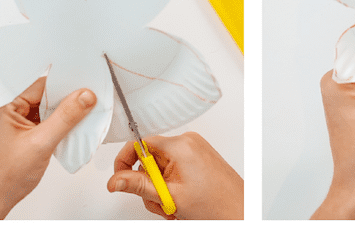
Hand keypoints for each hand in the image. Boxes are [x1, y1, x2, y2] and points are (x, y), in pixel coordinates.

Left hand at [0, 78, 96, 218]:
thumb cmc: (3, 179)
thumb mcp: (40, 144)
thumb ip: (65, 117)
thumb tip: (85, 95)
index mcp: (1, 102)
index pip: (40, 82)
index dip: (64, 83)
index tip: (85, 86)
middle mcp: (1, 106)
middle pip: (41, 92)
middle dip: (62, 98)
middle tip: (85, 101)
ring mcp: (7, 117)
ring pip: (41, 104)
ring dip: (57, 111)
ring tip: (75, 116)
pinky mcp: (13, 128)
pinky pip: (38, 116)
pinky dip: (51, 120)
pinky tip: (63, 127)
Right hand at [107, 132, 242, 219]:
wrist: (239, 211)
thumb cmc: (214, 204)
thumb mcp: (169, 197)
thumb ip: (138, 186)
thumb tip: (115, 180)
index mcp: (179, 145)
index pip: (140, 143)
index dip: (126, 161)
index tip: (120, 178)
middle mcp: (187, 142)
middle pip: (150, 159)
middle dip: (150, 185)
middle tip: (160, 202)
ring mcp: (194, 149)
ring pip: (161, 167)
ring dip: (161, 190)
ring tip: (173, 206)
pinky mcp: (198, 157)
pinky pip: (174, 168)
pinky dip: (172, 186)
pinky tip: (181, 201)